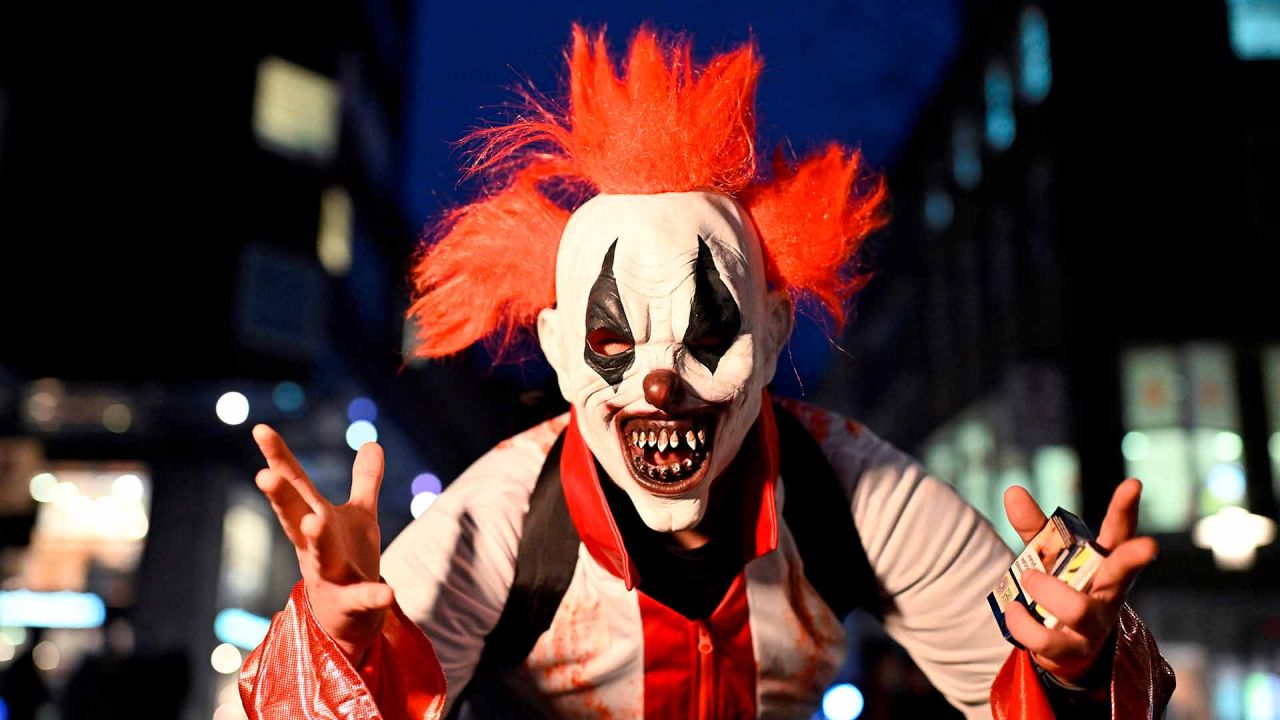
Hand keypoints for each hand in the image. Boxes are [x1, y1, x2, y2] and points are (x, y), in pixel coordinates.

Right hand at [252, 424, 393, 662]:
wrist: (349, 620)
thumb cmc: (348, 559)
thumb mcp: (359, 516)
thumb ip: (365, 481)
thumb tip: (372, 443)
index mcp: (315, 519)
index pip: (296, 485)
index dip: (279, 457)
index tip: (260, 429)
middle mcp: (314, 546)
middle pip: (294, 517)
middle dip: (281, 497)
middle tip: (264, 474)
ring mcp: (329, 575)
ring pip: (319, 554)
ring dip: (316, 538)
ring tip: (314, 521)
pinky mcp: (350, 602)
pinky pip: (361, 597)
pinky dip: (373, 595)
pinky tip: (388, 592)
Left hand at [1002, 478, 1157, 684]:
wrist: (1066, 649)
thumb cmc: (1063, 590)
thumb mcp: (1049, 556)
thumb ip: (1034, 528)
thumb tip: (1013, 491)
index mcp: (1104, 562)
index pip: (1119, 532)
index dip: (1125, 509)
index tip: (1133, 484)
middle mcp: (1108, 592)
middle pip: (1123, 573)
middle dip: (1133, 559)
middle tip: (1149, 545)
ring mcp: (1094, 625)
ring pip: (1077, 608)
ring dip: (1046, 590)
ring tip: (1029, 580)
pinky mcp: (1074, 651)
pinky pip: (1045, 639)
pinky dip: (1022, 623)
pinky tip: (1014, 612)